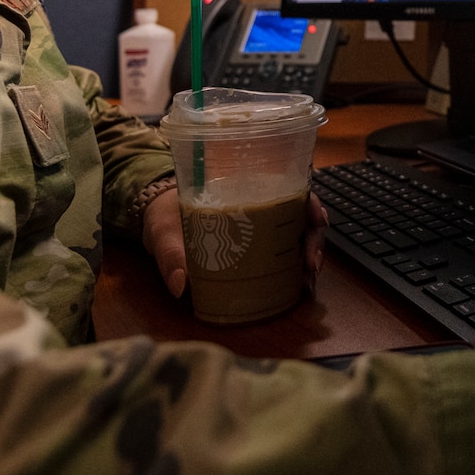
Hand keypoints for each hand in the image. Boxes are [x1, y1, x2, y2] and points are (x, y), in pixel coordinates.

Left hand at [141, 184, 327, 298]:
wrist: (157, 224)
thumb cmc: (164, 215)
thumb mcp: (163, 230)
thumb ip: (170, 255)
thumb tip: (180, 286)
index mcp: (242, 189)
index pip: (289, 188)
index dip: (310, 203)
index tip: (317, 221)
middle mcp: (259, 206)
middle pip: (300, 216)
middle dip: (314, 240)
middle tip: (311, 264)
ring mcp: (260, 228)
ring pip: (297, 237)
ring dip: (308, 257)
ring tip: (307, 281)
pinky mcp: (255, 249)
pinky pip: (284, 255)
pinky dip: (295, 269)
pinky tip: (298, 287)